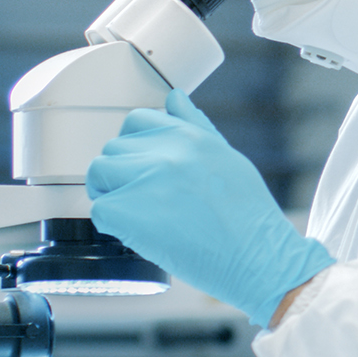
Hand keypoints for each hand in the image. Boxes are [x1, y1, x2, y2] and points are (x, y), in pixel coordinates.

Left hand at [87, 88, 333, 324]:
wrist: (258, 258)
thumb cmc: (249, 216)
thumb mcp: (228, 158)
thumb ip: (196, 127)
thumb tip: (174, 98)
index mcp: (189, 136)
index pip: (136, 122)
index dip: (135, 147)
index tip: (144, 169)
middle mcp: (165, 152)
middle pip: (113, 150)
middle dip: (121, 174)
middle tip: (143, 201)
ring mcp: (145, 180)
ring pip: (98, 175)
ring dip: (111, 195)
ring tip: (137, 216)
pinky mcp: (129, 211)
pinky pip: (100, 210)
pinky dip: (113, 226)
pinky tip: (140, 234)